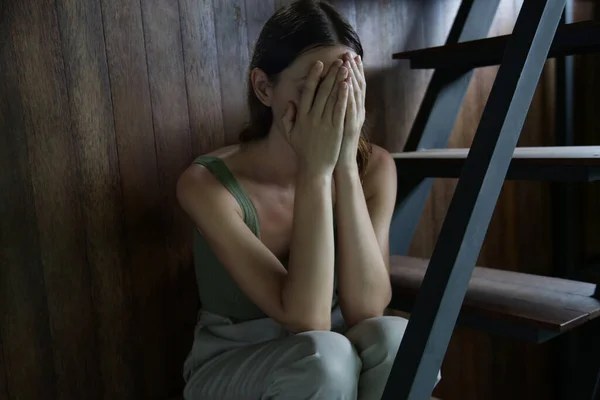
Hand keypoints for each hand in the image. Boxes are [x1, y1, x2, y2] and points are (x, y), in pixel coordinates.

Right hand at [281, 60, 349, 176]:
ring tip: (344, 68)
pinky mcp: (336, 129)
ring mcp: (324, 123)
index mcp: (302, 117)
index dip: (314, 76)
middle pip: (322, 91)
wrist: (314, 168)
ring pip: (332, 98)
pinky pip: (339, 110)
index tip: (319, 64)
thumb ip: (287, 118)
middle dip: (329, 74)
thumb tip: (290, 103)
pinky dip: (343, 96)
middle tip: (337, 61)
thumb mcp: (290, 134)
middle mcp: (312, 117)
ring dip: (338, 81)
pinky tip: (347, 85)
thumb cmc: (303, 151)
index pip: (308, 92)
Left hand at [337, 53, 365, 170]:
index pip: (353, 86)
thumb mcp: (334, 123)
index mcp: (351, 110)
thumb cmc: (334, 144)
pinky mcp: (349, 127)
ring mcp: (353, 120)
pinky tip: (346, 84)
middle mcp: (356, 112)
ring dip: (351, 78)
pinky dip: (348, 96)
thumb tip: (327, 93)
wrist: (340, 163)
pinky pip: (349, 109)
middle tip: (349, 54)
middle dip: (352, 69)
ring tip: (348, 63)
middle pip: (355, 87)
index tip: (348, 56)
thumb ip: (333, 108)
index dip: (352, 70)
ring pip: (354, 96)